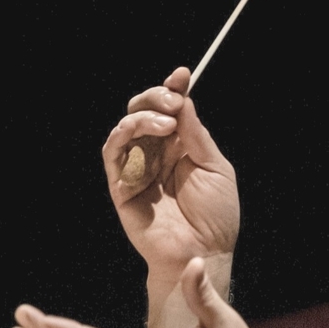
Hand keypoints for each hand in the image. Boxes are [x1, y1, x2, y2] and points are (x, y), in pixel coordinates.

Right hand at [103, 68, 238, 288]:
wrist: (204, 252)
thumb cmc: (216, 216)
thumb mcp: (215, 167)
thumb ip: (197, 135)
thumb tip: (183, 99)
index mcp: (180, 148)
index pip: (170, 111)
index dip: (173, 90)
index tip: (182, 75)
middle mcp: (156, 154)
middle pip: (143, 111)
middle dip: (156, 97)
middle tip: (173, 100)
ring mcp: (137, 168)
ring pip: (126, 126)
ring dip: (143, 115)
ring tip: (167, 122)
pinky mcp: (121, 185)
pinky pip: (112, 152)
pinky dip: (125, 134)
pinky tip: (149, 135)